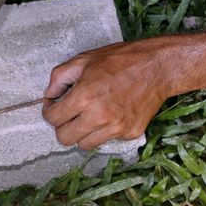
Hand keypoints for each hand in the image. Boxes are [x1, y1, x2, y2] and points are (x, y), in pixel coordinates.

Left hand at [42, 38, 173, 149]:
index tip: (54, 106)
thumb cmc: (119, 60)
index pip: (52, 119)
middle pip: (64, 138)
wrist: (157, 67)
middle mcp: (98, 116)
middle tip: (68, 114)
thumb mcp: (83, 60)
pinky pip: (106, 140)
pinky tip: (109, 114)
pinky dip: (103, 131)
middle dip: (62, 126)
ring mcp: (116, 128)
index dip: (48, 111)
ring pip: (84, 144)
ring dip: (81, 132)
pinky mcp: (129, 133)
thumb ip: (59, 78)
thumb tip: (48, 95)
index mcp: (83, 97)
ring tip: (88, 116)